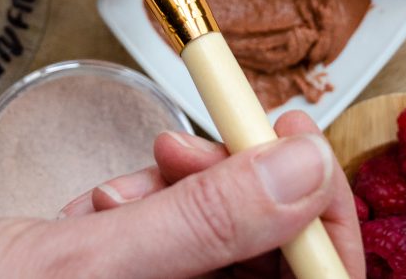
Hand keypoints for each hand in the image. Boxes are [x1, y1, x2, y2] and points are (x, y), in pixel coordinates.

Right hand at [0, 111, 363, 277]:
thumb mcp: (86, 267)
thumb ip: (204, 223)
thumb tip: (308, 167)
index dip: (320, 214)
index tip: (295, 139)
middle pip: (264, 250)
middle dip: (237, 186)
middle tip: (196, 139)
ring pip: (210, 230)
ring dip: (180, 189)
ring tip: (129, 178)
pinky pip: (161, 229)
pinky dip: (140, 199)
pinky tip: (100, 199)